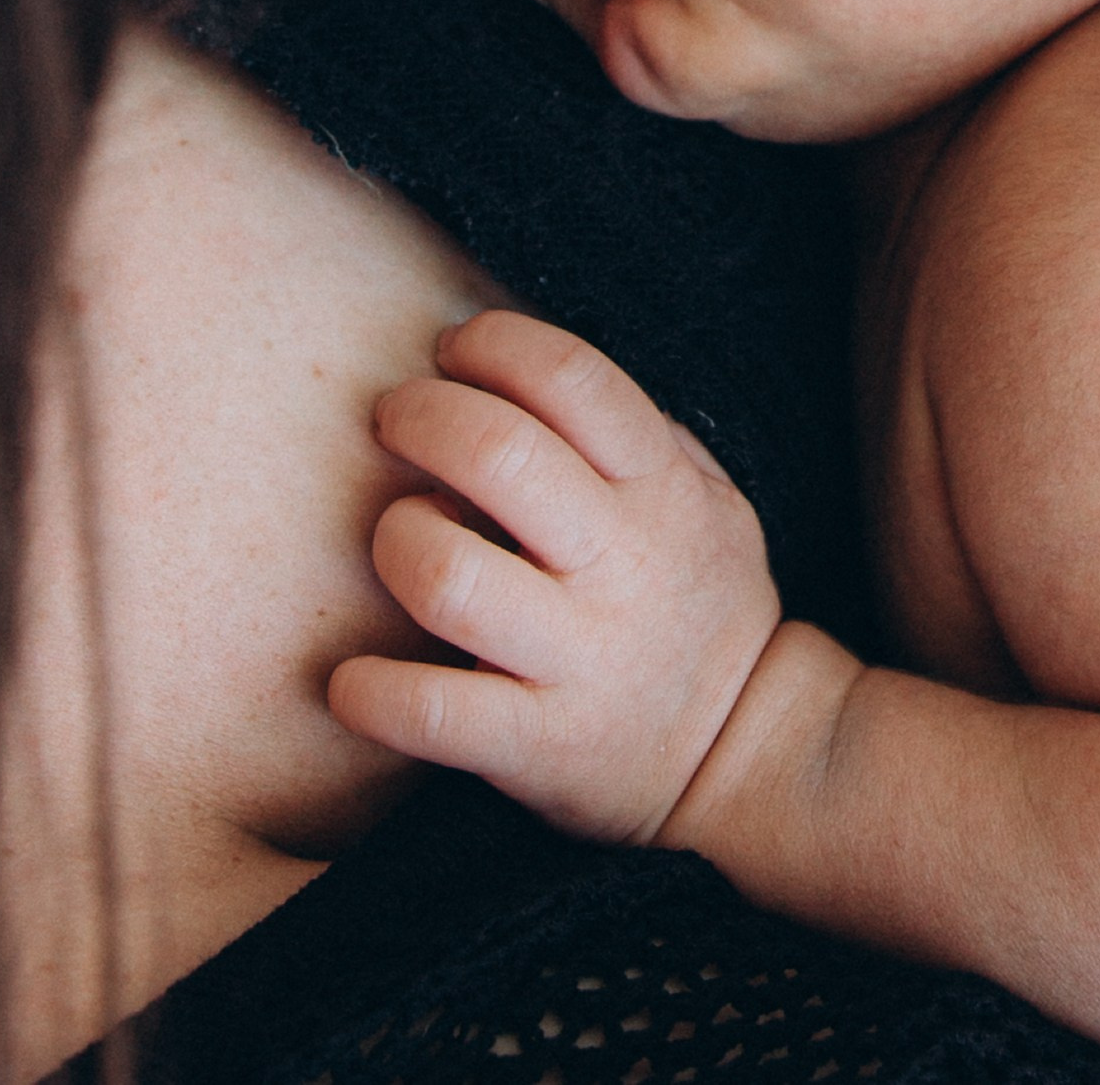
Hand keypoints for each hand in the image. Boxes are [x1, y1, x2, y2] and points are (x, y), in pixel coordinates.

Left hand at [328, 310, 780, 843]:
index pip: (570, 377)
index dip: (492, 345)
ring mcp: (579, 658)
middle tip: (393, 422)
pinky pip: (432, 712)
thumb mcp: (704, 494)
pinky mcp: (539, 745)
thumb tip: (509, 357)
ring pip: (446, 573)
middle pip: (496, 452)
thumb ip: (625, 427)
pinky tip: (351, 680)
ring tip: (398, 538)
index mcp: (661, 488)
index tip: (451, 353)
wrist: (748, 755)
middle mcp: (622, 564)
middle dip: (418, 416)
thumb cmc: (695, 596)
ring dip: (395, 538)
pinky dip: (370, 694)